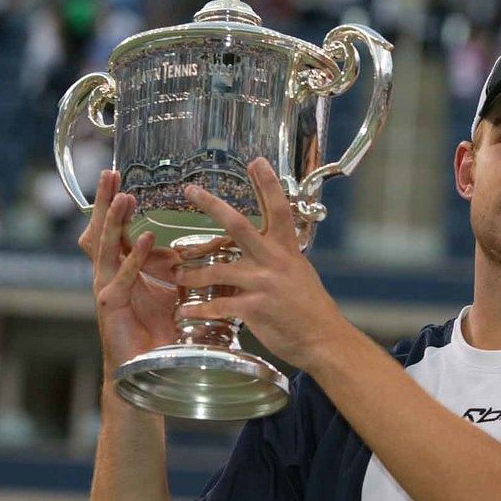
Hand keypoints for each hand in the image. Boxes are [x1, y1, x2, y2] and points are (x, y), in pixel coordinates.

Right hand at [78, 170, 181, 372]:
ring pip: (105, 249)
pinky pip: (121, 278)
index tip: (117, 177)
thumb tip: (208, 244)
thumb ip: (181, 268)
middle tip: (109, 174)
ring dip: (115, 222)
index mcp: (122, 269)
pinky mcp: (111, 308)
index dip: (113, 205)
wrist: (151, 370)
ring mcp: (107, 290)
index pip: (114, 229)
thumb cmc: (161, 332)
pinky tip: (144, 240)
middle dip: (104, 203)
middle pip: (101, 231)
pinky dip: (133, 258)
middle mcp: (109, 276)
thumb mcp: (174, 291)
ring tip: (124, 197)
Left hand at [174, 158, 352, 370]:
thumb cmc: (311, 308)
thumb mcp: (300, 272)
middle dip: (211, 205)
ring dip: (191, 273)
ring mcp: (263, 284)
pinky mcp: (254, 309)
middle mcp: (273, 261)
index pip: (277, 208)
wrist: (323, 339)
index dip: (267, 184)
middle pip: (237, 225)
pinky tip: (184, 312)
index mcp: (286, 249)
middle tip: (190, 190)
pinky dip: (198, 310)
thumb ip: (280, 257)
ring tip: (177, 274)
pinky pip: (218, 306)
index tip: (255, 161)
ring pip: (216, 270)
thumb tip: (266, 244)